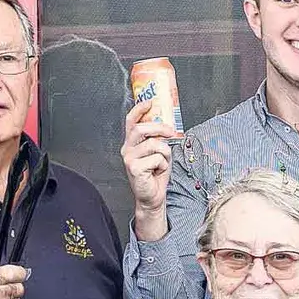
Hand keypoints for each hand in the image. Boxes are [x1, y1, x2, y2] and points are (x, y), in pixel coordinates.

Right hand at [121, 111, 176, 229]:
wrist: (152, 196)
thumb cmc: (155, 174)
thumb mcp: (158, 152)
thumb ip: (158, 139)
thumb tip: (166, 126)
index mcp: (131, 143)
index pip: (131, 121)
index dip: (139, 110)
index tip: (150, 102)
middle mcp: (127, 149)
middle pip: (141, 128)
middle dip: (159, 128)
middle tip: (171, 132)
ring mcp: (129, 158)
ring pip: (154, 144)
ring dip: (165, 153)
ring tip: (162, 163)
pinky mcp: (134, 168)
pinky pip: (157, 158)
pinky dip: (163, 165)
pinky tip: (157, 172)